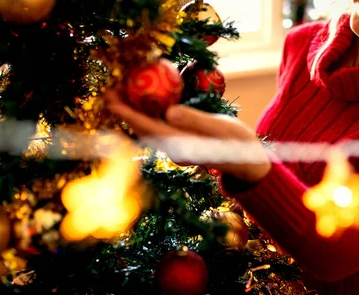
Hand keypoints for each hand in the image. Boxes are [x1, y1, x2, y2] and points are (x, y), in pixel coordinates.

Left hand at [104, 91, 270, 182]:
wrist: (249, 162)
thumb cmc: (238, 144)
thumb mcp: (221, 129)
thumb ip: (195, 120)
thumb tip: (168, 112)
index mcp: (180, 145)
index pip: (147, 127)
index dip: (127, 113)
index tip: (111, 99)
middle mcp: (173, 148)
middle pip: (142, 127)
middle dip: (124, 110)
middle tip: (109, 90)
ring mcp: (176, 146)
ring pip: (148, 127)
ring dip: (134, 111)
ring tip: (122, 93)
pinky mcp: (181, 142)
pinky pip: (158, 126)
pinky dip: (147, 113)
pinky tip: (146, 101)